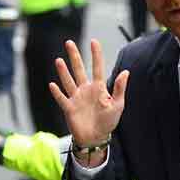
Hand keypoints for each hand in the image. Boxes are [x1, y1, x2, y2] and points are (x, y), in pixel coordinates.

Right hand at [50, 39, 127, 160]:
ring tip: (59, 60)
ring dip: (63, 71)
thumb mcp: (118, 105)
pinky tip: (52, 84)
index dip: (96, 55)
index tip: (94, 42)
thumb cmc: (108, 122)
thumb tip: (126, 72)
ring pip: (68, 81)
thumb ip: (120, 88)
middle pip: (78, 69)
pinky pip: (62, 98)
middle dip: (74, 56)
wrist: (96, 138)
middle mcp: (85, 90)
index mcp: (99, 88)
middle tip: (69, 42)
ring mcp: (76, 98)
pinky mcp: (69, 108)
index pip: (97, 68)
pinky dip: (57, 92)